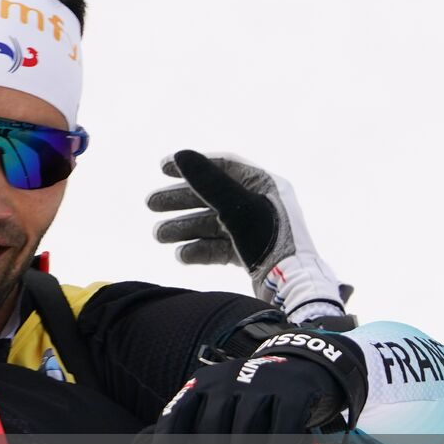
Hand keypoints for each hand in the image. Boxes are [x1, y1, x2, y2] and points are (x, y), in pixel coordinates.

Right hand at [147, 150, 349, 322]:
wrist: (292, 288)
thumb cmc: (270, 242)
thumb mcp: (236, 208)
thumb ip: (208, 182)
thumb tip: (180, 155)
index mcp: (264, 185)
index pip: (222, 166)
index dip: (191, 166)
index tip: (162, 169)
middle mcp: (261, 204)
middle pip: (212, 195)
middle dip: (180, 201)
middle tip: (151, 204)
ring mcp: (255, 231)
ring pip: (212, 223)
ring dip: (184, 227)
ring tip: (158, 236)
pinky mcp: (251, 254)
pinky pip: (220, 246)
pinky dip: (200, 250)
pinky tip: (182, 255)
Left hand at [151, 327, 367, 443]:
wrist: (298, 368)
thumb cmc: (244, 399)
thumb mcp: (210, 407)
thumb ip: (177, 429)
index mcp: (201, 385)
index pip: (176, 415)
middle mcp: (226, 380)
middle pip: (213, 432)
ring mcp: (260, 384)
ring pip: (246, 435)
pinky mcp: (292, 394)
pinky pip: (281, 431)